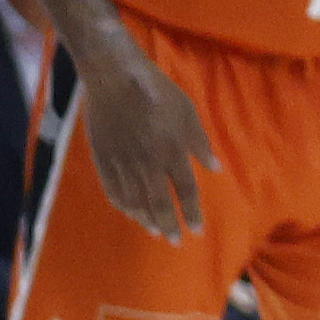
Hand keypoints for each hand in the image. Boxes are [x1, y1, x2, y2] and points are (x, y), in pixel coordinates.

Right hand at [80, 42, 216, 240]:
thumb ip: (200, 142)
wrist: (116, 78)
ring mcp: (123, 165)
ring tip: (156, 231)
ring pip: (136, 203)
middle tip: (175, 241)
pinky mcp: (103, 162)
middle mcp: (148, 164)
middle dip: (169, 225)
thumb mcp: (187, 110)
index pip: (185, 191)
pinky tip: (132, 213)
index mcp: (172, 151)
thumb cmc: (158, 91)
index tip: (197, 231)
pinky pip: (114, 193)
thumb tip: (215, 168)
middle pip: (159, 203)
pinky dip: (125, 207)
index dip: (191, 213)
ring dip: (147, 220)